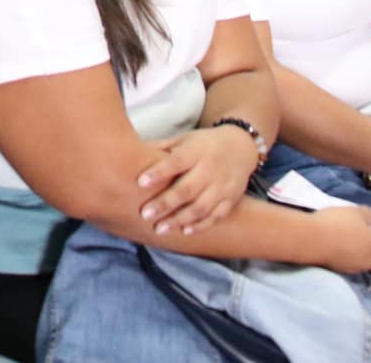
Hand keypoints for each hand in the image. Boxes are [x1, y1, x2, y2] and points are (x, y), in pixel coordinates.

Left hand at [136, 125, 260, 235]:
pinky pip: (216, 216)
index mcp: (195, 151)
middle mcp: (210, 169)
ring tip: (160, 229)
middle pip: (187, 189)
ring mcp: (223, 187)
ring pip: (201, 207)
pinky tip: (184, 231)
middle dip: (165, 204)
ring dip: (179, 219)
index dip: (158, 172)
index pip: (175, 162)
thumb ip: (161, 148)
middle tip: (145, 215)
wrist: (241, 148)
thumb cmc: (202, 144)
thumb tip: (129, 152)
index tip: (140, 182)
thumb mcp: (183, 140)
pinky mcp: (231, 200)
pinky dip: (201, 225)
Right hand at [309, 205, 370, 273]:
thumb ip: (369, 215)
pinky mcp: (337, 269)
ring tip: (346, 236)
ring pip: (360, 260)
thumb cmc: (339, 224)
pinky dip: (344, 253)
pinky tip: (334, 242)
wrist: (311, 239)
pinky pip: (346, 261)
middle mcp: (368, 263)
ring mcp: (352, 268)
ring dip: (357, 250)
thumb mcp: (356, 212)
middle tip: (363, 232)